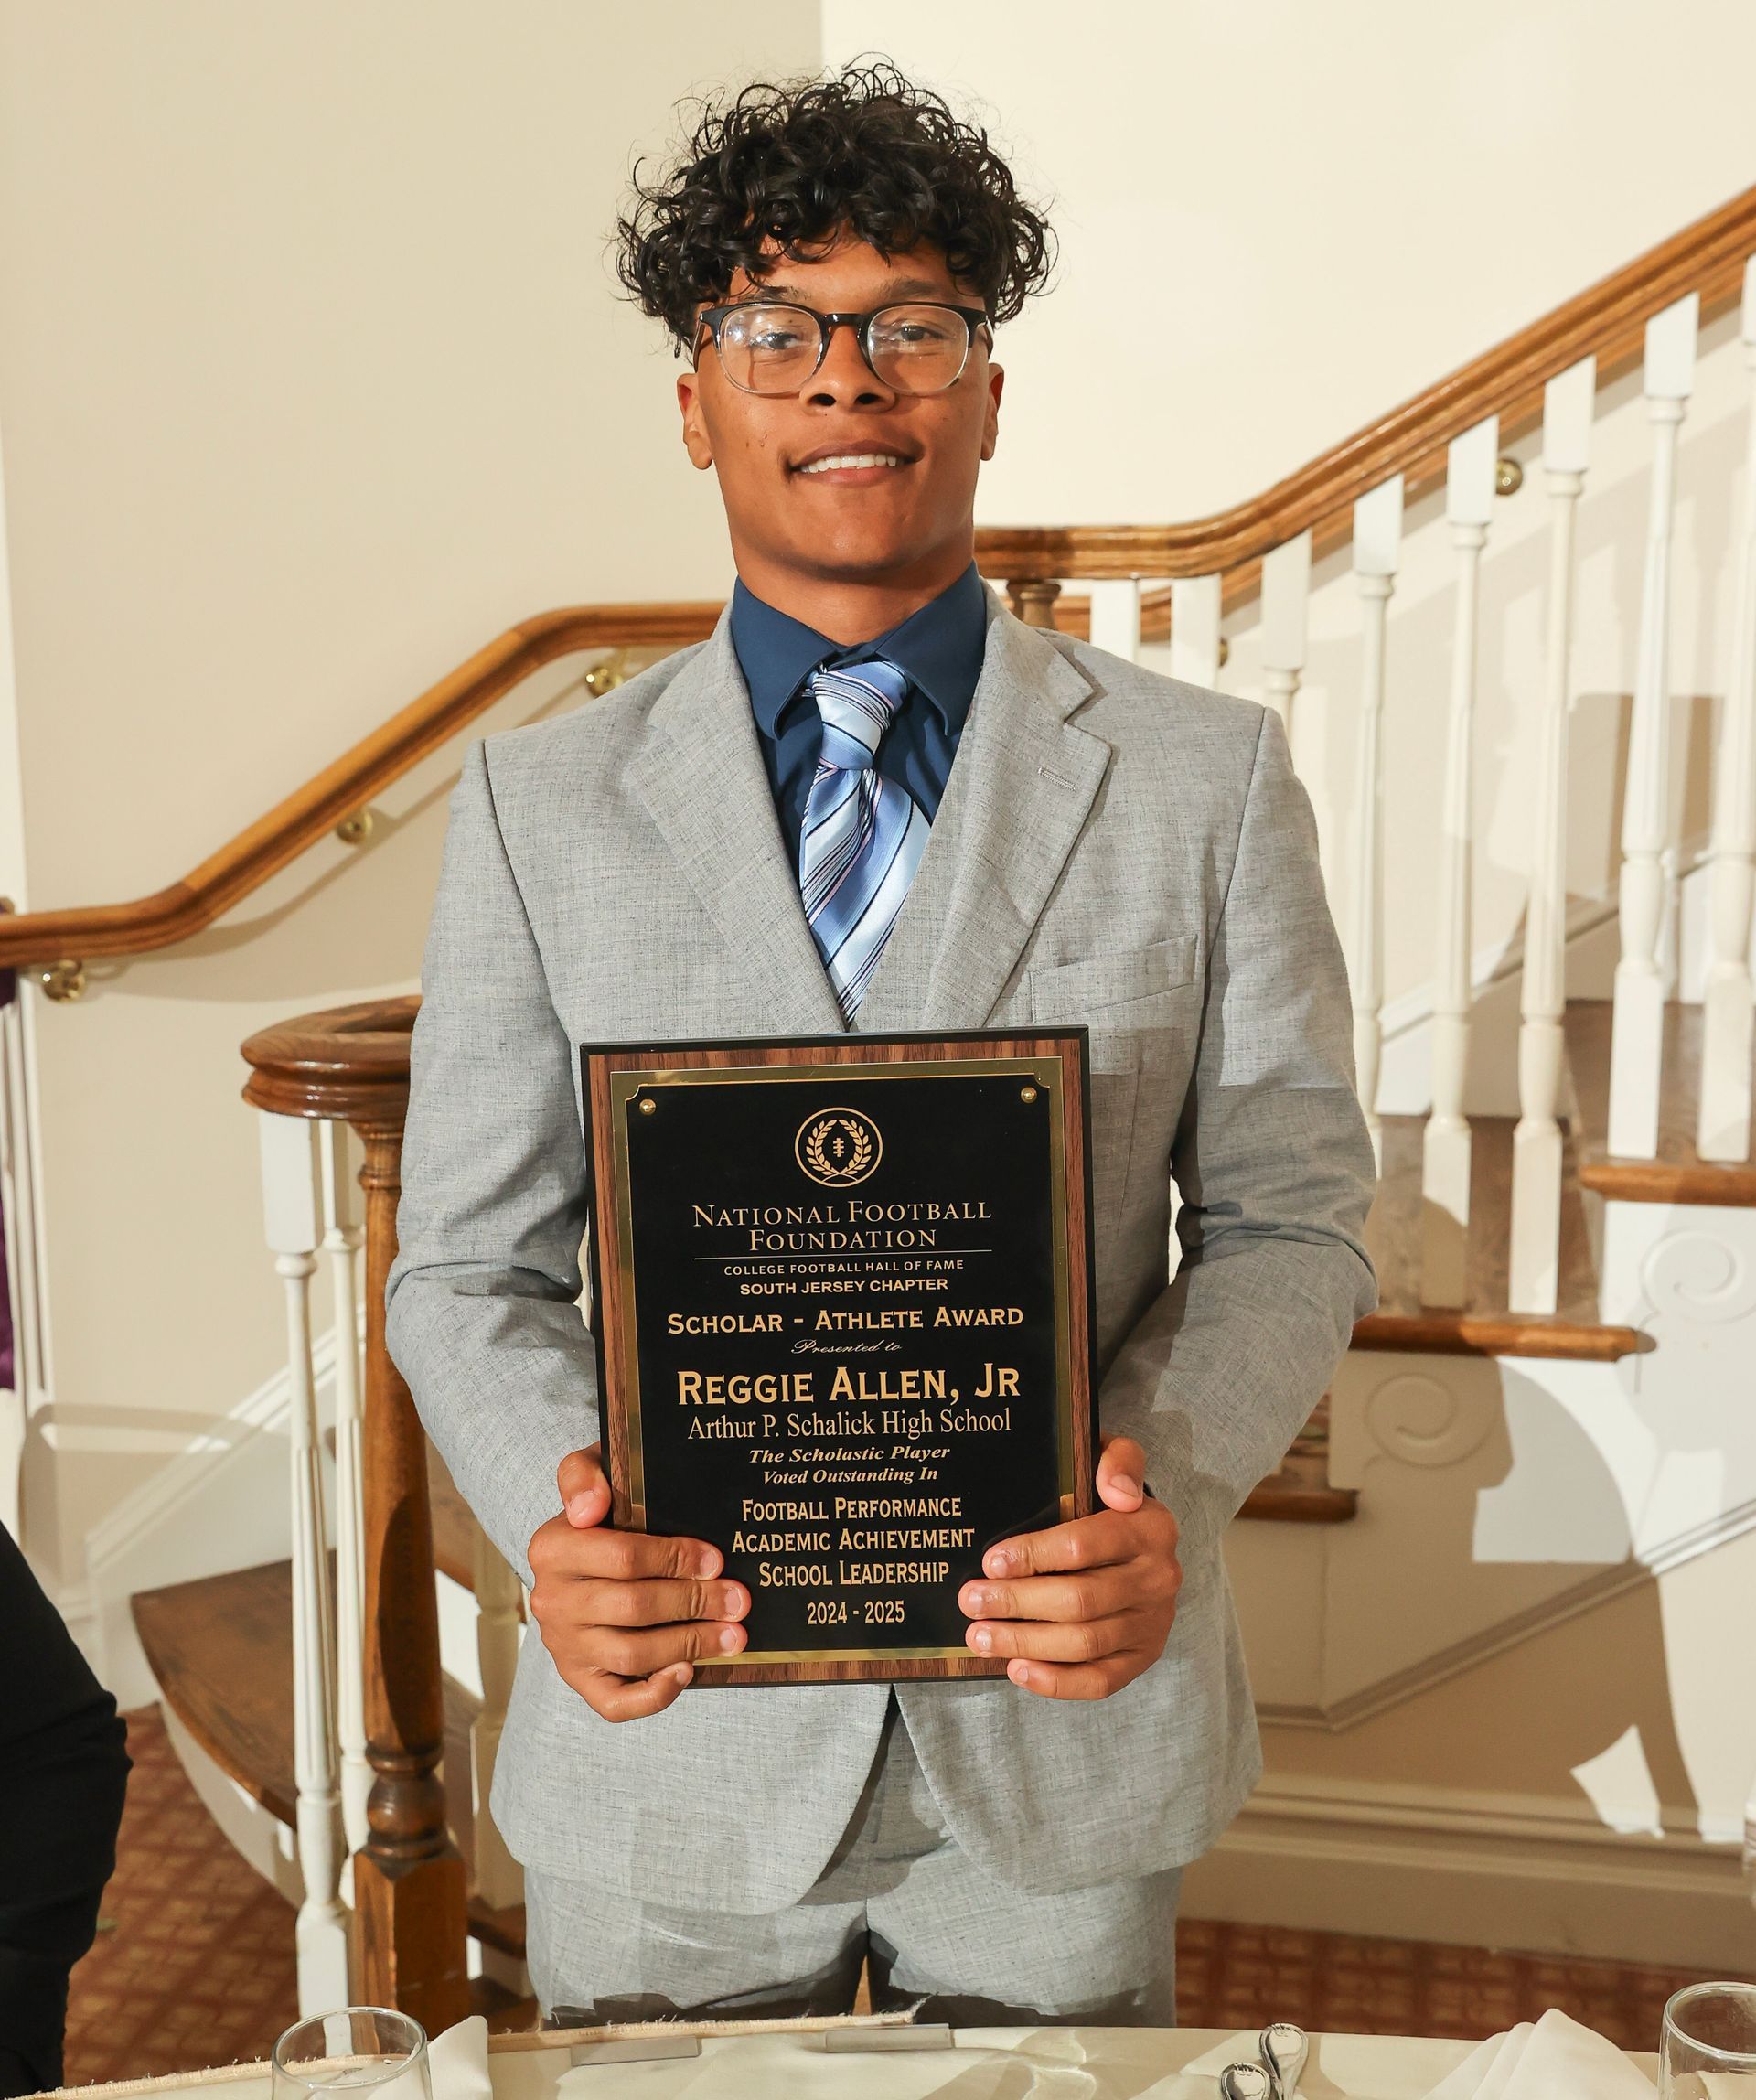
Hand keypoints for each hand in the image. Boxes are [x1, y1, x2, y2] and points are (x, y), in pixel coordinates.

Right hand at [526, 1445, 748, 1721]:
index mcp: (552, 1547)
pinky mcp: (580, 1678)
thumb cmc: (602, 1511)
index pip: (622, 1556)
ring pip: (631, 1654)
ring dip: (690, 1643)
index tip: (716, 1559)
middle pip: (634, 1607)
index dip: (675, 1558)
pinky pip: (615, 1703)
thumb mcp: (590, 1472)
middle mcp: (551, 1600)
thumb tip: (590, 1506)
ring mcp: (564, 1644)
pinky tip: (687, 1670)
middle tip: (739, 1599)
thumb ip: (582, 1474)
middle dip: (696, 1602)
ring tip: (734, 1634)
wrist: (580, 1553)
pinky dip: (654, 1695)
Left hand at [957, 1434, 1181, 1699]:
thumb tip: (1117, 1491)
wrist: (1145, 1540)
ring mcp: (1153, 1622)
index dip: (1033, 1556)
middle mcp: (1158, 1578)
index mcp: (1150, 1528)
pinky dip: (1056, 1682)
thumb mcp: (1114, 1460)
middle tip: (970, 1602)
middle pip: (1080, 1600)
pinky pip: (1100, 1680)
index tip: (991, 1562)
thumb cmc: (1109, 1500)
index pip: (1084, 1545)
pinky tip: (1017, 1669)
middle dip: (1017, 1603)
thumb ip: (1118, 1460)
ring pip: (1084, 1643)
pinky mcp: (1143, 1656)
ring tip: (980, 1637)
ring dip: (1025, 1642)